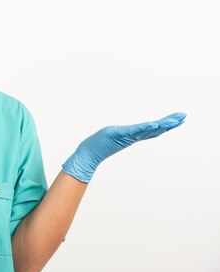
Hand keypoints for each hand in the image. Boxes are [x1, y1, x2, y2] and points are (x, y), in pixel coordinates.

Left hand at [62, 112, 186, 182]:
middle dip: (170, 124)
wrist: (88, 154)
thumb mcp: (116, 134)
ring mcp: (127, 136)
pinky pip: (134, 131)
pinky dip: (144, 127)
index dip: (167, 125)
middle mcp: (133, 137)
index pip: (154, 129)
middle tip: (184, 117)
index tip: (179, 119)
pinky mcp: (119, 135)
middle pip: (155, 129)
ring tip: (174, 121)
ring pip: (148, 130)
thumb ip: (125, 133)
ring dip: (161, 125)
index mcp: (134, 135)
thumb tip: (130, 130)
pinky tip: (153, 123)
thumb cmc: (100, 144)